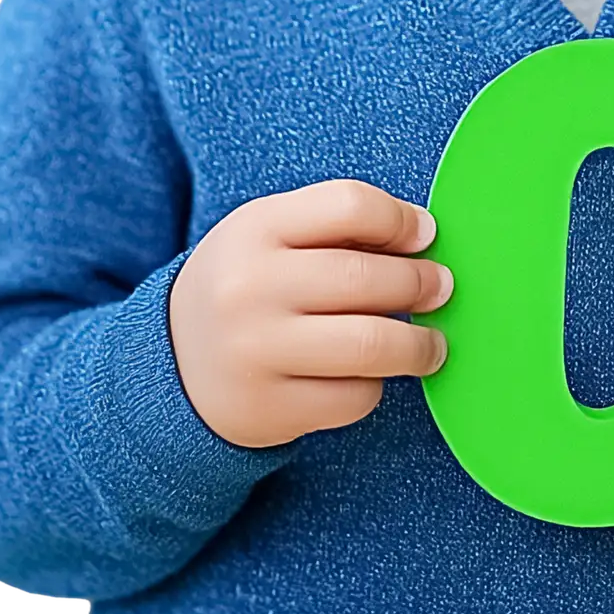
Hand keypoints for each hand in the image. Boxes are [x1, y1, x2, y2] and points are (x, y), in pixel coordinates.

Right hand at [168, 180, 452, 449]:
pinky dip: (375, 385)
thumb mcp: (271, 235)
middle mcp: (250, 288)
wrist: (173, 366)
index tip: (425, 235)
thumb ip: (336, 224)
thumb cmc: (247, 286)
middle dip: (421, 283)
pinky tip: (368, 374)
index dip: (401, 220)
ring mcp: (257, 352)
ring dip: (420, 345)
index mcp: (255, 228)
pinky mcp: (270, 409)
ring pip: (371, 344)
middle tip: (440, 288)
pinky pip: (354, 396)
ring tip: (432, 344)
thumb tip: (422, 234)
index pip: (349, 205)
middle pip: (366, 278)